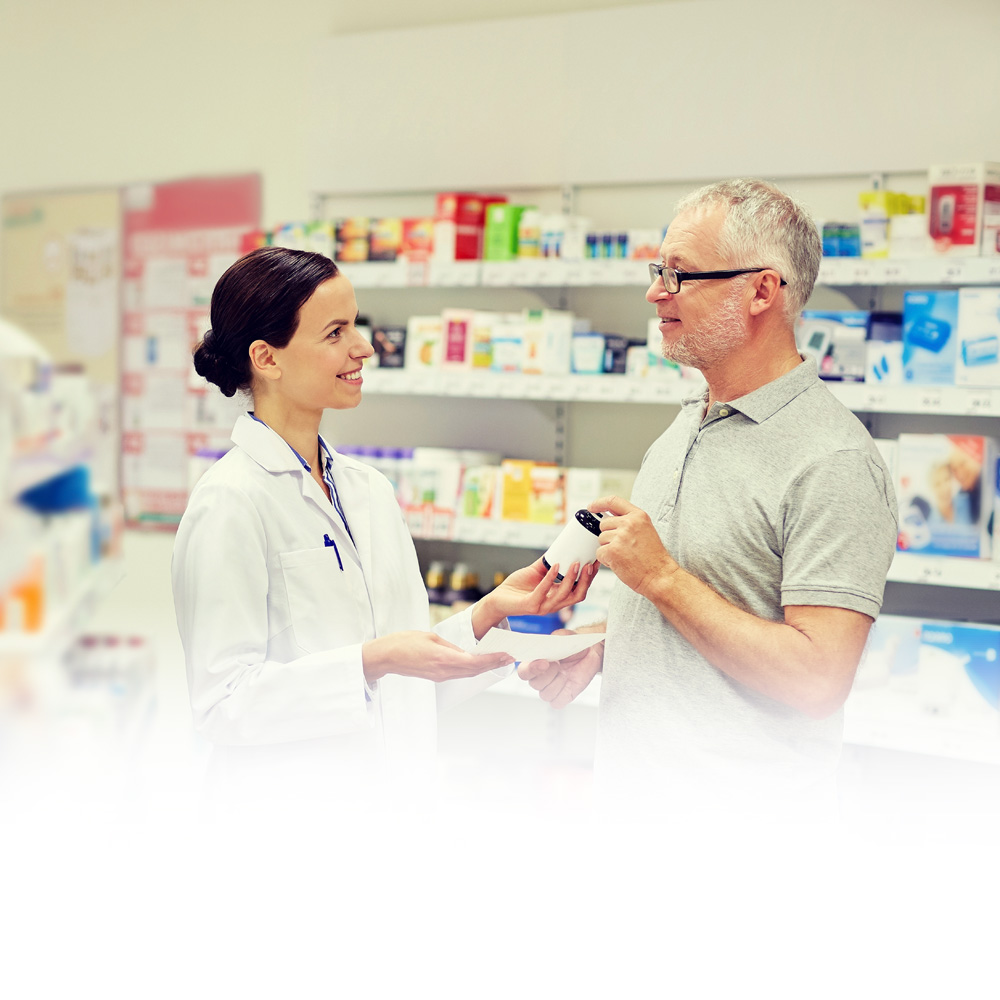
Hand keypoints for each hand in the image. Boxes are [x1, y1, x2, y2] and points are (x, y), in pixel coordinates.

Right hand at [363, 631, 512, 683]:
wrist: (386, 657)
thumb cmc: (405, 642)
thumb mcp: (431, 638)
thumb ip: (451, 646)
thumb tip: (466, 651)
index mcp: (443, 659)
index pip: (474, 663)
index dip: (492, 660)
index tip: (506, 654)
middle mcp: (444, 671)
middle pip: (475, 670)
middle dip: (493, 664)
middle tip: (509, 656)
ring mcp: (440, 676)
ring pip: (468, 673)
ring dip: (484, 667)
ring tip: (499, 659)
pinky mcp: (437, 676)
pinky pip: (459, 673)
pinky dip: (472, 668)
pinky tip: (479, 662)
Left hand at [474, 557, 596, 636]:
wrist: (497, 599)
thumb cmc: (517, 587)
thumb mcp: (536, 573)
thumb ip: (548, 564)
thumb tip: (560, 547)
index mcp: (557, 597)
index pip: (580, 590)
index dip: (590, 578)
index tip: (595, 562)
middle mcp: (553, 605)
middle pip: (578, 595)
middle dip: (586, 580)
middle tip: (589, 564)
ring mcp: (543, 606)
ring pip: (564, 595)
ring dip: (571, 578)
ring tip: (575, 563)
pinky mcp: (530, 605)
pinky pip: (543, 591)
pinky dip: (550, 578)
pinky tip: (554, 566)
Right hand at [517, 630, 603, 708]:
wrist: (590, 653)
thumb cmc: (573, 645)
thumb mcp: (565, 637)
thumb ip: (555, 639)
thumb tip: (549, 644)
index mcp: (534, 662)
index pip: (523, 672)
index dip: (531, 669)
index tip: (545, 662)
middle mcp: (540, 677)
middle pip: (535, 684)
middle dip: (548, 674)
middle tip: (559, 664)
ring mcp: (550, 687)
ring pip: (545, 695)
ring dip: (558, 683)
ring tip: (566, 672)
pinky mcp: (562, 697)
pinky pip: (556, 703)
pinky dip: (563, 694)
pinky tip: (569, 682)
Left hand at [589, 494, 676, 596]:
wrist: (659, 575)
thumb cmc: (653, 557)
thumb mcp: (645, 530)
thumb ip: (629, 522)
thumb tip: (609, 519)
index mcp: (638, 516)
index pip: (613, 501)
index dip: (599, 503)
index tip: (591, 507)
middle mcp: (629, 523)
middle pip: (604, 524)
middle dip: (609, 536)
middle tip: (624, 547)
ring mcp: (620, 536)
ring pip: (601, 539)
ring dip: (608, 549)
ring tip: (625, 556)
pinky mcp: (612, 550)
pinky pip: (599, 552)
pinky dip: (606, 560)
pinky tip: (621, 563)